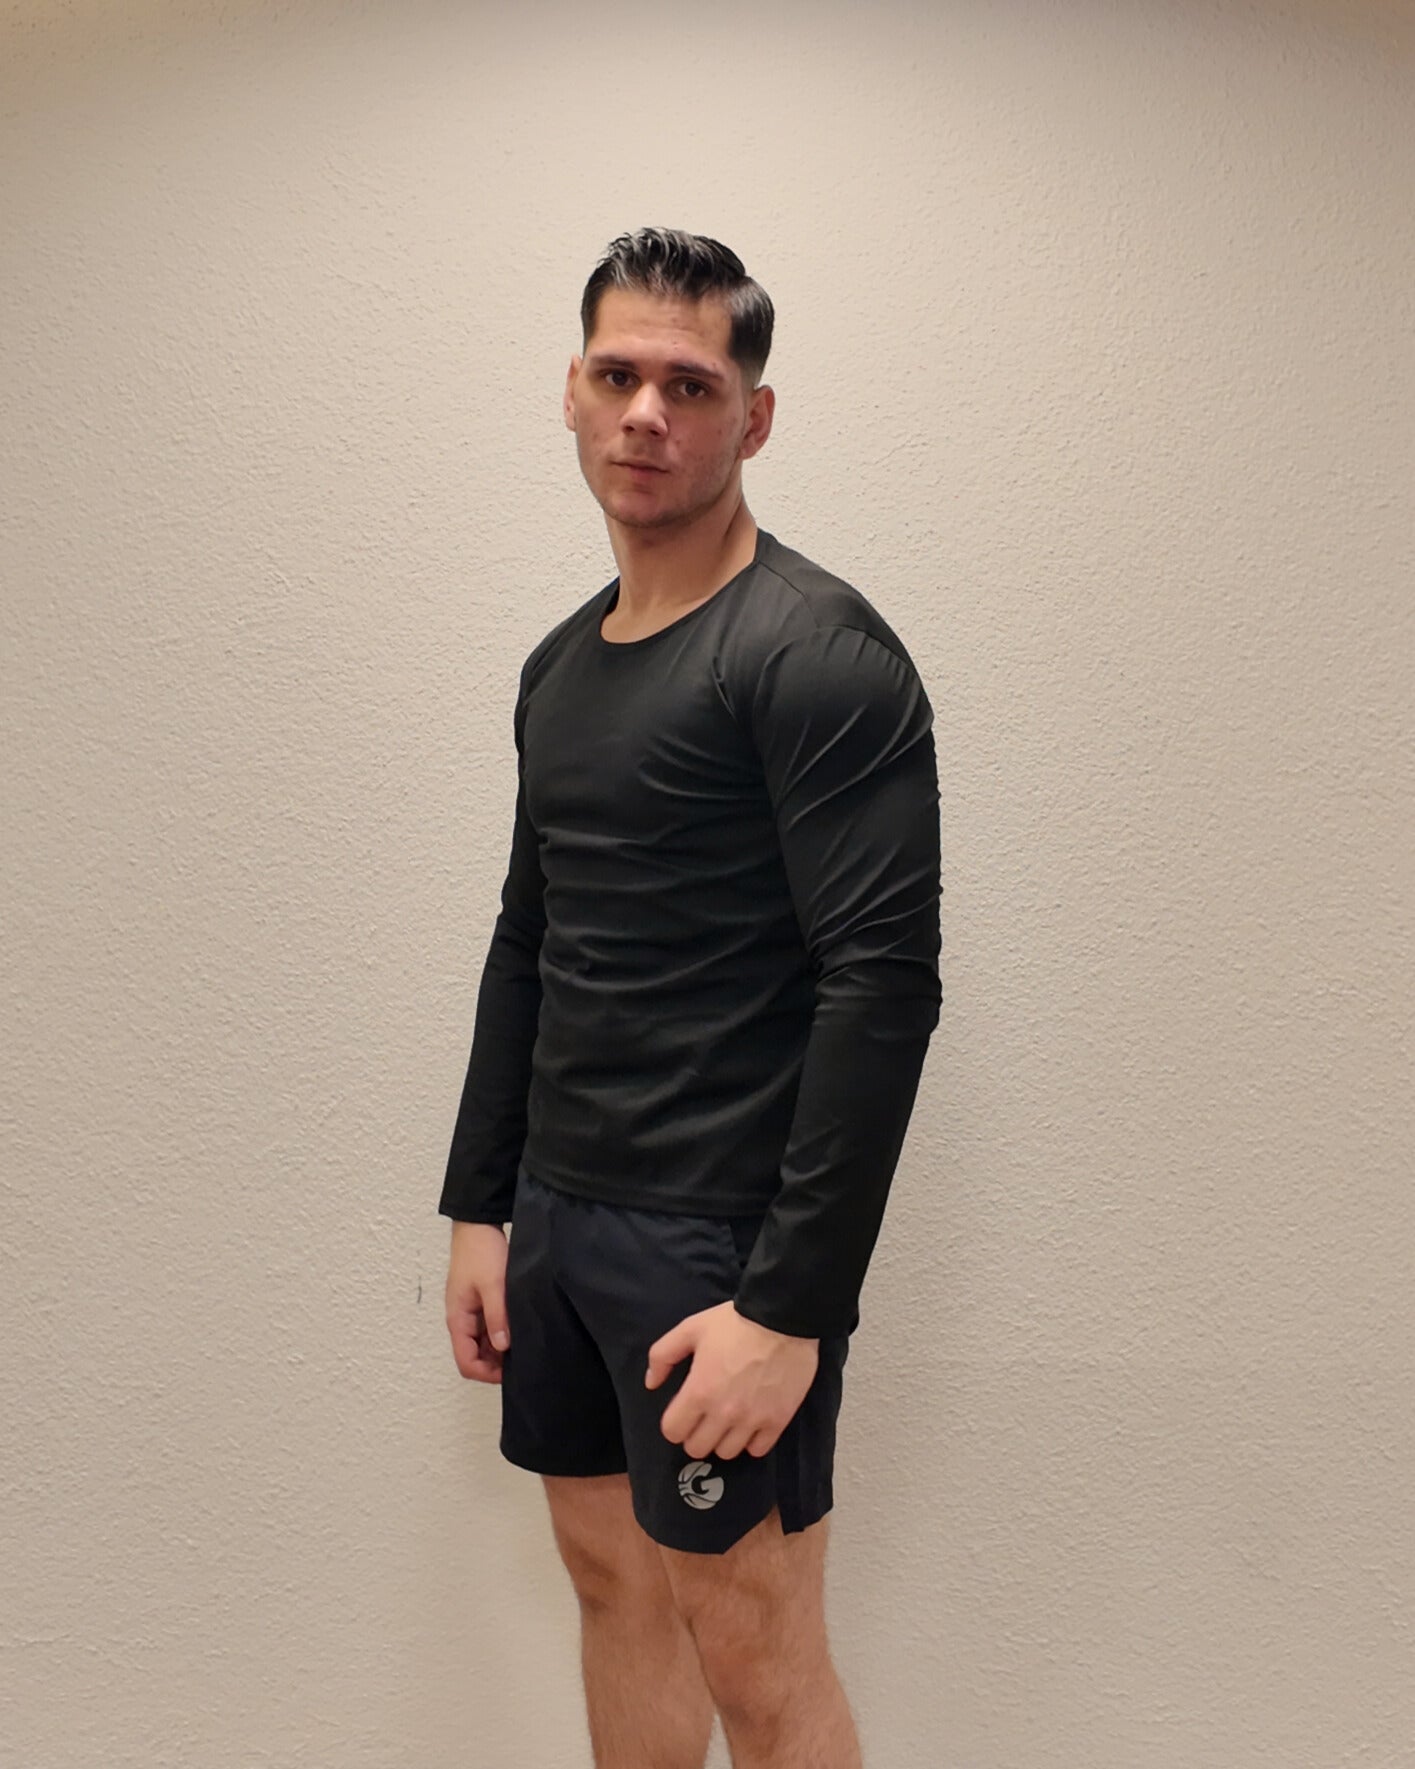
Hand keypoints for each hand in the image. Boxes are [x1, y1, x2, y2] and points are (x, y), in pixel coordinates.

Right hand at [445, 1221, 510, 1382]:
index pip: (466, 1363)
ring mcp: (471, 1312)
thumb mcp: (493, 1284)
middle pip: (474, 1357)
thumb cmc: (481, 1251)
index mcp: (458, 1319)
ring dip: (499, 1349)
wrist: (478, 1223)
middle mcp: (462, 1320)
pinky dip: (501, 1334)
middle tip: (523, 1358)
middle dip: (495, 1364)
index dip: (487, 1374)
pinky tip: (519, 1328)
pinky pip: (489, 1328)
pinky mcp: (481, 1302)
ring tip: (524, 1344)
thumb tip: (503, 1347)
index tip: (512, 1371)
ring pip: (483, 1344)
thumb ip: (497, 1316)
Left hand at [645, 1301, 819, 1460]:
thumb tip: (651, 1383)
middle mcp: (723, 1414)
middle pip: (697, 1448)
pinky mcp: (778, 1421)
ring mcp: (752, 1420)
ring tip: (728, 1420)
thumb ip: (663, 1355)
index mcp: (699, 1392)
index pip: (673, 1432)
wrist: (782, 1317)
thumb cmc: (734, 1322)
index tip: (683, 1410)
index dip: (674, 1422)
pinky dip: (751, 1441)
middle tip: (704, 1417)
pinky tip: (751, 1423)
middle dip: (695, 1434)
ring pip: (727, 1453)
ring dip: (723, 1439)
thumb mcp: (690, 1328)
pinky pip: (758, 1450)